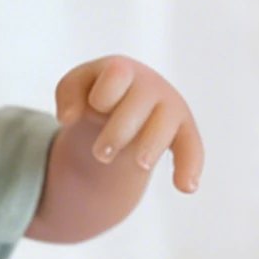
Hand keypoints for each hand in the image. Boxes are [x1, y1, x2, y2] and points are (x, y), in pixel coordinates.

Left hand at [55, 56, 203, 191]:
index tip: (94, 109)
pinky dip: (190, 166)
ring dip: (151, 146)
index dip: (103, 96)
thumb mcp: (76, 88)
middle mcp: (150, 86)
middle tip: (100, 155)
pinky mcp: (183, 132)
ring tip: (139, 164)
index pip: (116, 75)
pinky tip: (185, 187)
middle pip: (138, 104)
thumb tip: (67, 118)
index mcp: (122, 70)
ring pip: (166, 125)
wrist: (125, 105)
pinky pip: (192, 148)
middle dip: (118, 132)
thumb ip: (67, 94)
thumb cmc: (98, 93)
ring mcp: (169, 108)